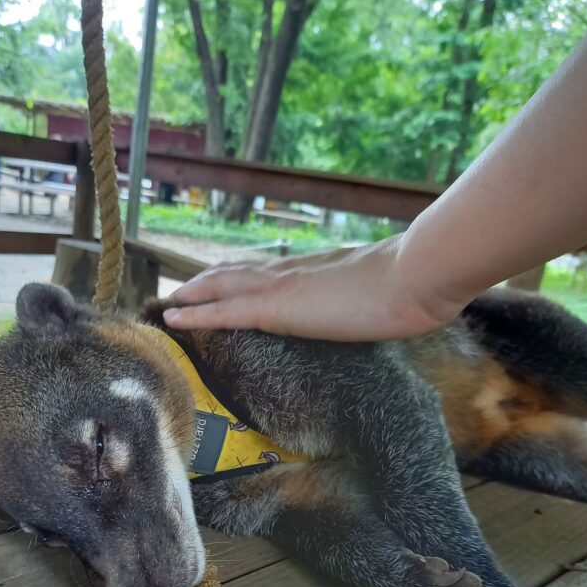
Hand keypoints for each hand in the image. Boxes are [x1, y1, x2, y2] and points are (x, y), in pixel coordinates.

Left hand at [163, 236, 463, 341]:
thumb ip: (372, 294)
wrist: (416, 275)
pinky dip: (196, 314)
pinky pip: (224, 311)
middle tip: (180, 291)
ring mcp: (281, 286)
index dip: (242, 275)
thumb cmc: (413, 284)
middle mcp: (292, 270)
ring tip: (169, 301)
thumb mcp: (386, 289)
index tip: (223, 280)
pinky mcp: (276, 308)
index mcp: (315, 268)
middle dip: (207, 282)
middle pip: (236, 272)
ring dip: (193, 293)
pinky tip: (172, 318)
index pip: (268, 270)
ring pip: (222, 284)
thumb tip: (383, 304)